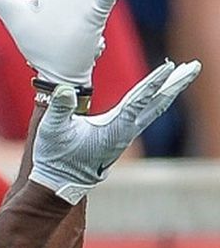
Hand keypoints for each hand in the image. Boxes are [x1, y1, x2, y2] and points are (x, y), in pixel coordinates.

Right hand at [30, 60, 200, 202]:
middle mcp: (126, 131)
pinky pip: (146, 114)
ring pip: (155, 108)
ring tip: (183, 74)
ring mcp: (126, 135)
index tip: (170, 67)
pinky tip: (161, 95)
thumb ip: (59, 108)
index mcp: (114, 127)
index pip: (139, 99)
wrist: (60, 182)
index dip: (154, 82)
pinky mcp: (121, 137)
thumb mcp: (52, 130)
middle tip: (195, 66)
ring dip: (170, 90)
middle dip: (176, 83)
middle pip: (157, 103)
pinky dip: (157, 101)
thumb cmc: (56, 156)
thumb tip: (64, 89)